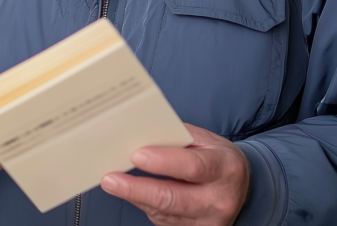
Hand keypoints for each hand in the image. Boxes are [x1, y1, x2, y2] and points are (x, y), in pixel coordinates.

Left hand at [101, 124, 249, 225]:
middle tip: (110, 179)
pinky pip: (164, 220)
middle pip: (174, 198)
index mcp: (224, 168)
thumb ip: (176, 136)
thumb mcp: (205, 140)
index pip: (192, 166)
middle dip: (138, 189)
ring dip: (135, 197)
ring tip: (112, 183)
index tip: (136, 155)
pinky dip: (144, 205)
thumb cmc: (215, 157)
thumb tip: (140, 131)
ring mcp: (209, 221)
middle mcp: (220, 199)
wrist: (238, 186)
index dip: (163, 162)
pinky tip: (131, 193)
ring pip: (164, 212)